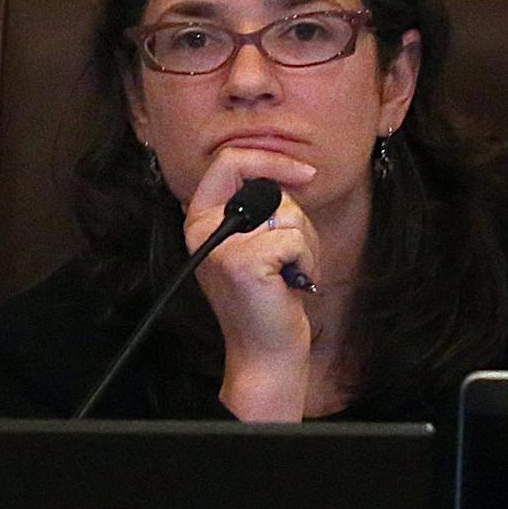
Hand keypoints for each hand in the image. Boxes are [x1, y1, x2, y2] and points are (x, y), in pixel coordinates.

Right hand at [184, 147, 319, 420]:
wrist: (265, 349)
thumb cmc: (268, 295)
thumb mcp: (254, 241)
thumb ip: (258, 206)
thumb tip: (288, 173)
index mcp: (201, 218)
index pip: (228, 161)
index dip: (270, 159)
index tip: (303, 173)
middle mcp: (202, 229)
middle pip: (268, 188)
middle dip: (296, 219)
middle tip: (290, 254)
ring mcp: (220, 247)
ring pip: (288, 215)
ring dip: (305, 245)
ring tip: (288, 272)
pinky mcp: (243, 263)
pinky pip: (295, 239)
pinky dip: (306, 261)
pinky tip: (291, 283)